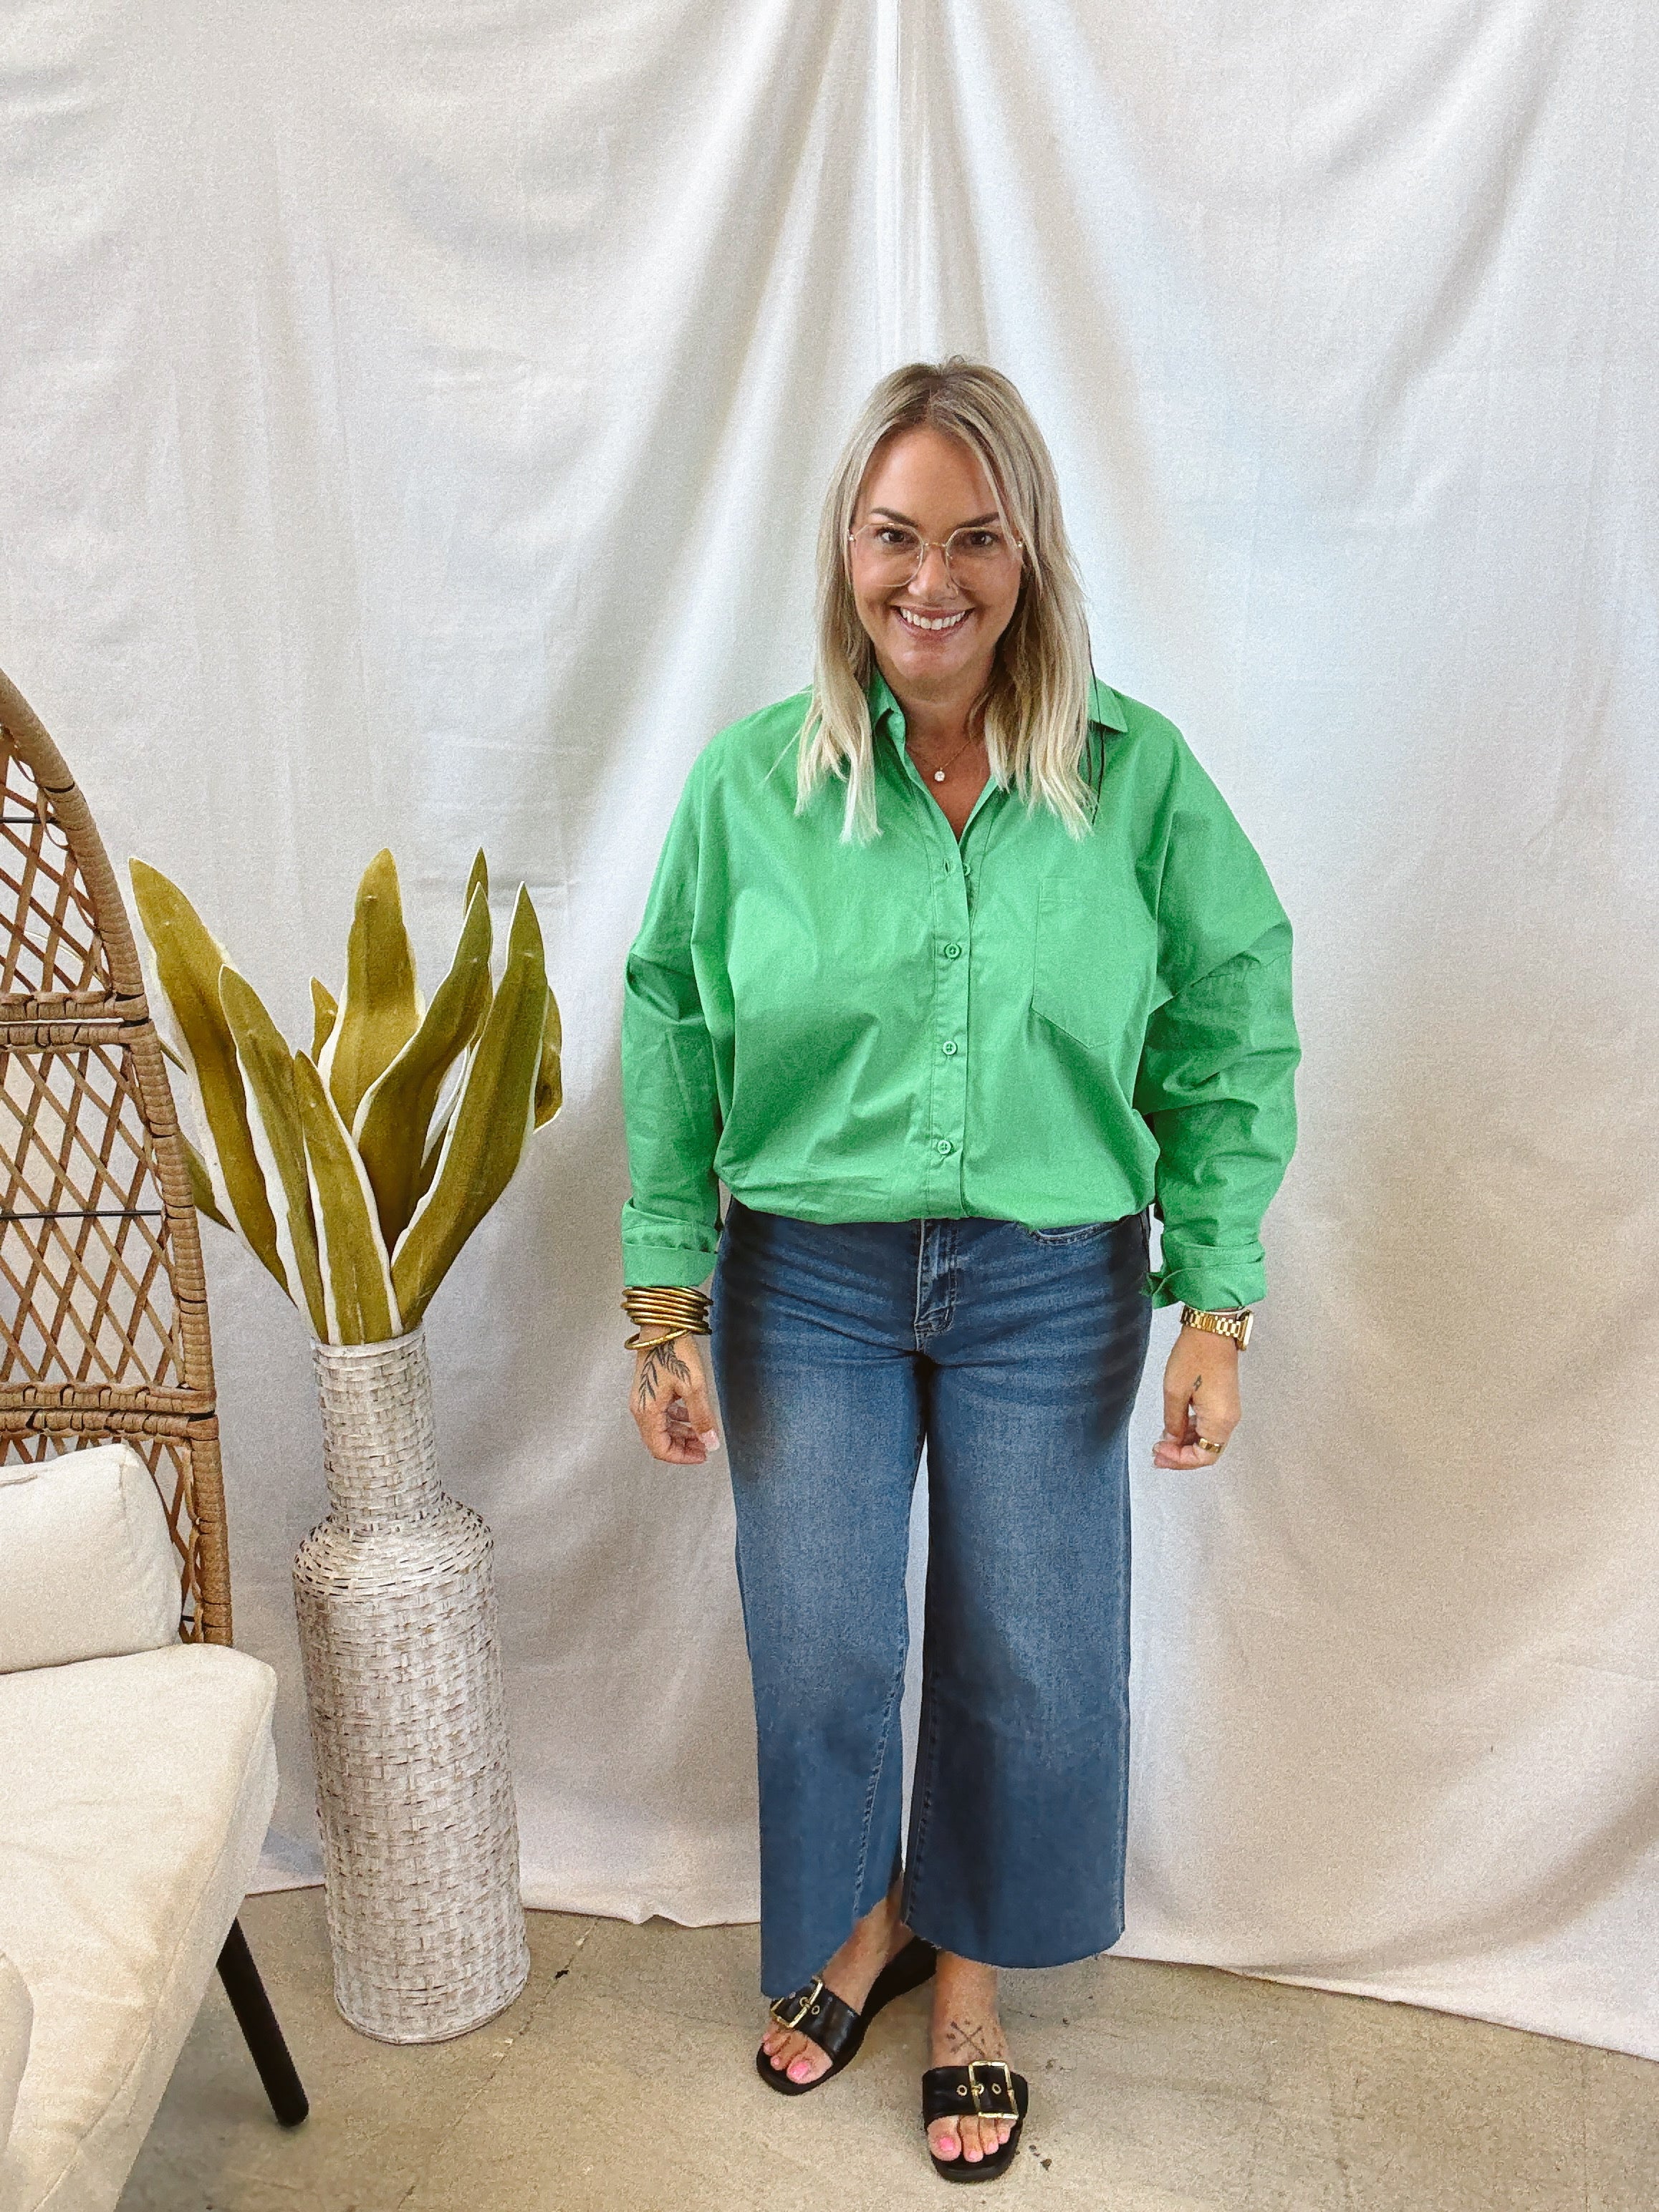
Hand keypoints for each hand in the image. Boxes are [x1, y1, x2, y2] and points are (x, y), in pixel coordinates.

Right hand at [630, 1333, 721, 1464]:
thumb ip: (701, 1418)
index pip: (660, 1449)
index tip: (703, 1454)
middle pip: (659, 1441)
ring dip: (681, 1434)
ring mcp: (643, 1399)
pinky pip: (661, 1414)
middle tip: (705, 1445)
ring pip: (661, 1428)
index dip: (682, 1457)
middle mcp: (640, 1408)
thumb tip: (710, 1443)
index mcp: (647, 1412)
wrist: (662, 1325)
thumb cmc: (674, 1351)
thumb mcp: (693, 1387)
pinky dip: (677, 1419)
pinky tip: (691, 1414)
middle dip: (683, 1447)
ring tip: (702, 1432)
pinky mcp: (649, 1390)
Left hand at [1152, 1325, 1239, 1469]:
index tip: (1160, 1453)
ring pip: (1207, 1439)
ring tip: (1163, 1442)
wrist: (1212, 1330)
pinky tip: (1174, 1428)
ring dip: (1185, 1444)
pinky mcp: (1224, 1401)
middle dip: (1181, 1456)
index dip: (1180, 1460)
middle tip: (1158, 1454)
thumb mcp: (1174, 1392)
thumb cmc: (1195, 1355)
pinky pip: (1209, 1426)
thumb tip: (1171, 1440)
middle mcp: (1229, 1419)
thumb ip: (1173, 1422)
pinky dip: (1192, 1431)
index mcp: (1219, 1421)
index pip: (1203, 1456)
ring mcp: (1228, 1410)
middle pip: (1207, 1451)